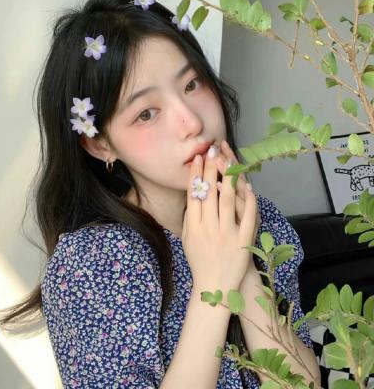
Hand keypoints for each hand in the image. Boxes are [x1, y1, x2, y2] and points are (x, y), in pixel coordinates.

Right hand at [182, 145, 257, 294]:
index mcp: (194, 227)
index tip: (198, 159)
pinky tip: (247, 185)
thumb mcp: (187, 239)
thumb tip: (193, 194)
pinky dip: (249, 199)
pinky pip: (249, 215)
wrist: (215, 286)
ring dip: (228, 177)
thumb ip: (189, 217)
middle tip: (212, 150)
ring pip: (228, 200)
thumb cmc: (199, 261)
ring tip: (228, 159)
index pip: (194, 195)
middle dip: (211, 168)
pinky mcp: (244, 240)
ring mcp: (228, 234)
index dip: (196, 175)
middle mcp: (209, 229)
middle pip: (210, 193)